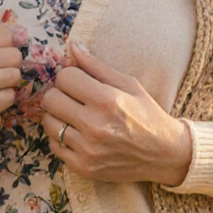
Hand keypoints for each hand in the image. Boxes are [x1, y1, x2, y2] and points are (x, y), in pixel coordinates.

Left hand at [42, 40, 191, 186]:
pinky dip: (61, 138)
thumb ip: (96, 66)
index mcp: (107, 100)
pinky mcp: (83, 167)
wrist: (164, 154)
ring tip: (76, 117)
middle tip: (74, 99)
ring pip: (48, 123)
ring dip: (58, 117)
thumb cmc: (147, 114)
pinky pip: (53, 145)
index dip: (70, 76)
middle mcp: (95, 125)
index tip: (80, 83)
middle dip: (60, 95)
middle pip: (50, 99)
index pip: (64, 77)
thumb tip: (72, 46)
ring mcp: (87, 149)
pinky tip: (78, 135)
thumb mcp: (128, 84)